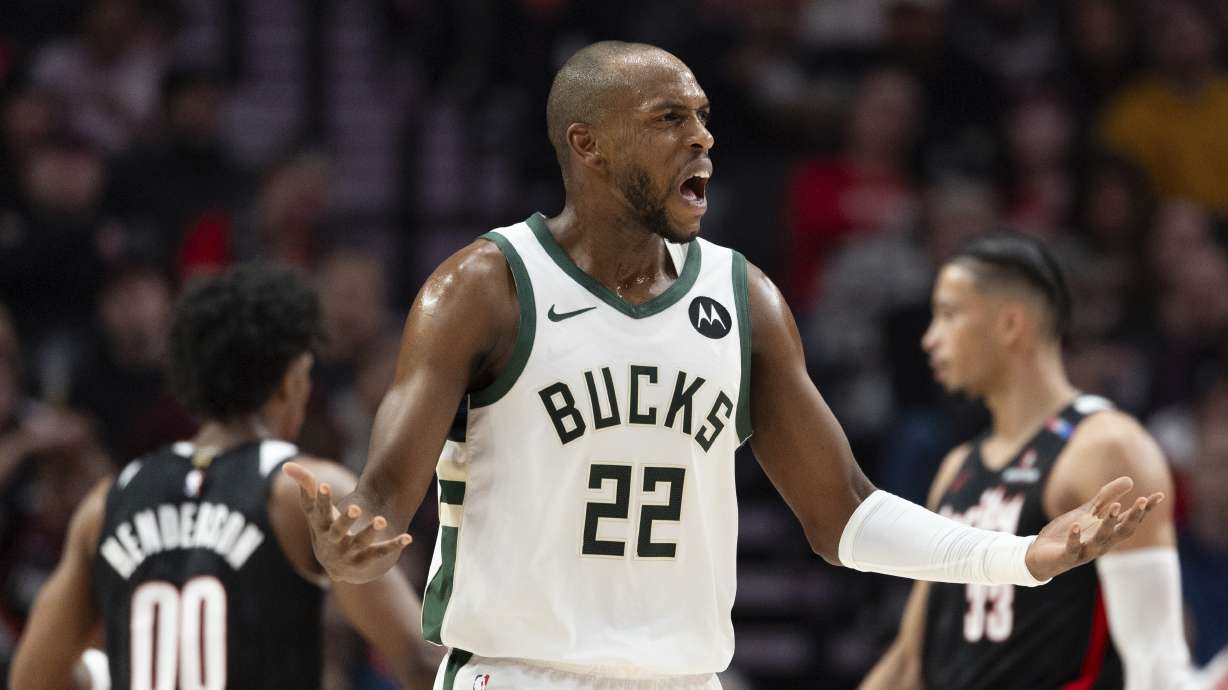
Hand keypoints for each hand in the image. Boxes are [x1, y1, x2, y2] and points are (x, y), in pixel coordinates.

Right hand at [283, 462, 411, 583]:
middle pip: (338, 530)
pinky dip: (394, 545)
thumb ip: (305, 486)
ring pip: (360, 542)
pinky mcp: (366, 560)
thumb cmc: (325, 529)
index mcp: (320, 527)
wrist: (336, 565)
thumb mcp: (315, 510)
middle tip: (354, 507)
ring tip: (381, 519)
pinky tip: (408, 537)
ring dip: (370, 531)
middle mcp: (333, 542)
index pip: (318, 512)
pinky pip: (380, 553)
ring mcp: (349, 553)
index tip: (324, 485)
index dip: (320, 499)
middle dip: (345, 520)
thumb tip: (286, 464)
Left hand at [1024, 476, 1162, 580]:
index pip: (1130, 521)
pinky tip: (1077, 525)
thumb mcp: (1088, 512)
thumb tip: (1130, 480)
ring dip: (1109, 523)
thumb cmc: (1070, 533)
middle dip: (1133, 517)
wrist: (1042, 555)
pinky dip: (1075, 537)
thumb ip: (1107, 497)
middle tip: (1142, 500)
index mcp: (1108, 533)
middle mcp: (1101, 544)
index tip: (1158, 495)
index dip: (1144, 510)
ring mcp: (1085, 551)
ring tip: (1115, 506)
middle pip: (1122, 531)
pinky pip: (1073, 548)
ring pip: (1101, 539)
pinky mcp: (1067, 556)